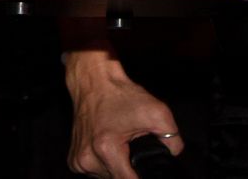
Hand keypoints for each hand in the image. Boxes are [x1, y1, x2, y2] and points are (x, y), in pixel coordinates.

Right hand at [65, 50, 184, 178]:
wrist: (93, 80)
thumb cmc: (120, 93)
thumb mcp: (156, 111)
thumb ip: (172, 138)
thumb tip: (173, 155)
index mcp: (106, 149)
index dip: (142, 176)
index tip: (145, 168)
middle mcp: (89, 158)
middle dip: (130, 168)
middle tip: (132, 148)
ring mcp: (79, 160)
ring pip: (107, 177)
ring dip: (117, 167)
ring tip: (120, 145)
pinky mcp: (74, 158)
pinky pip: (95, 171)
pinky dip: (105, 164)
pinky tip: (109, 148)